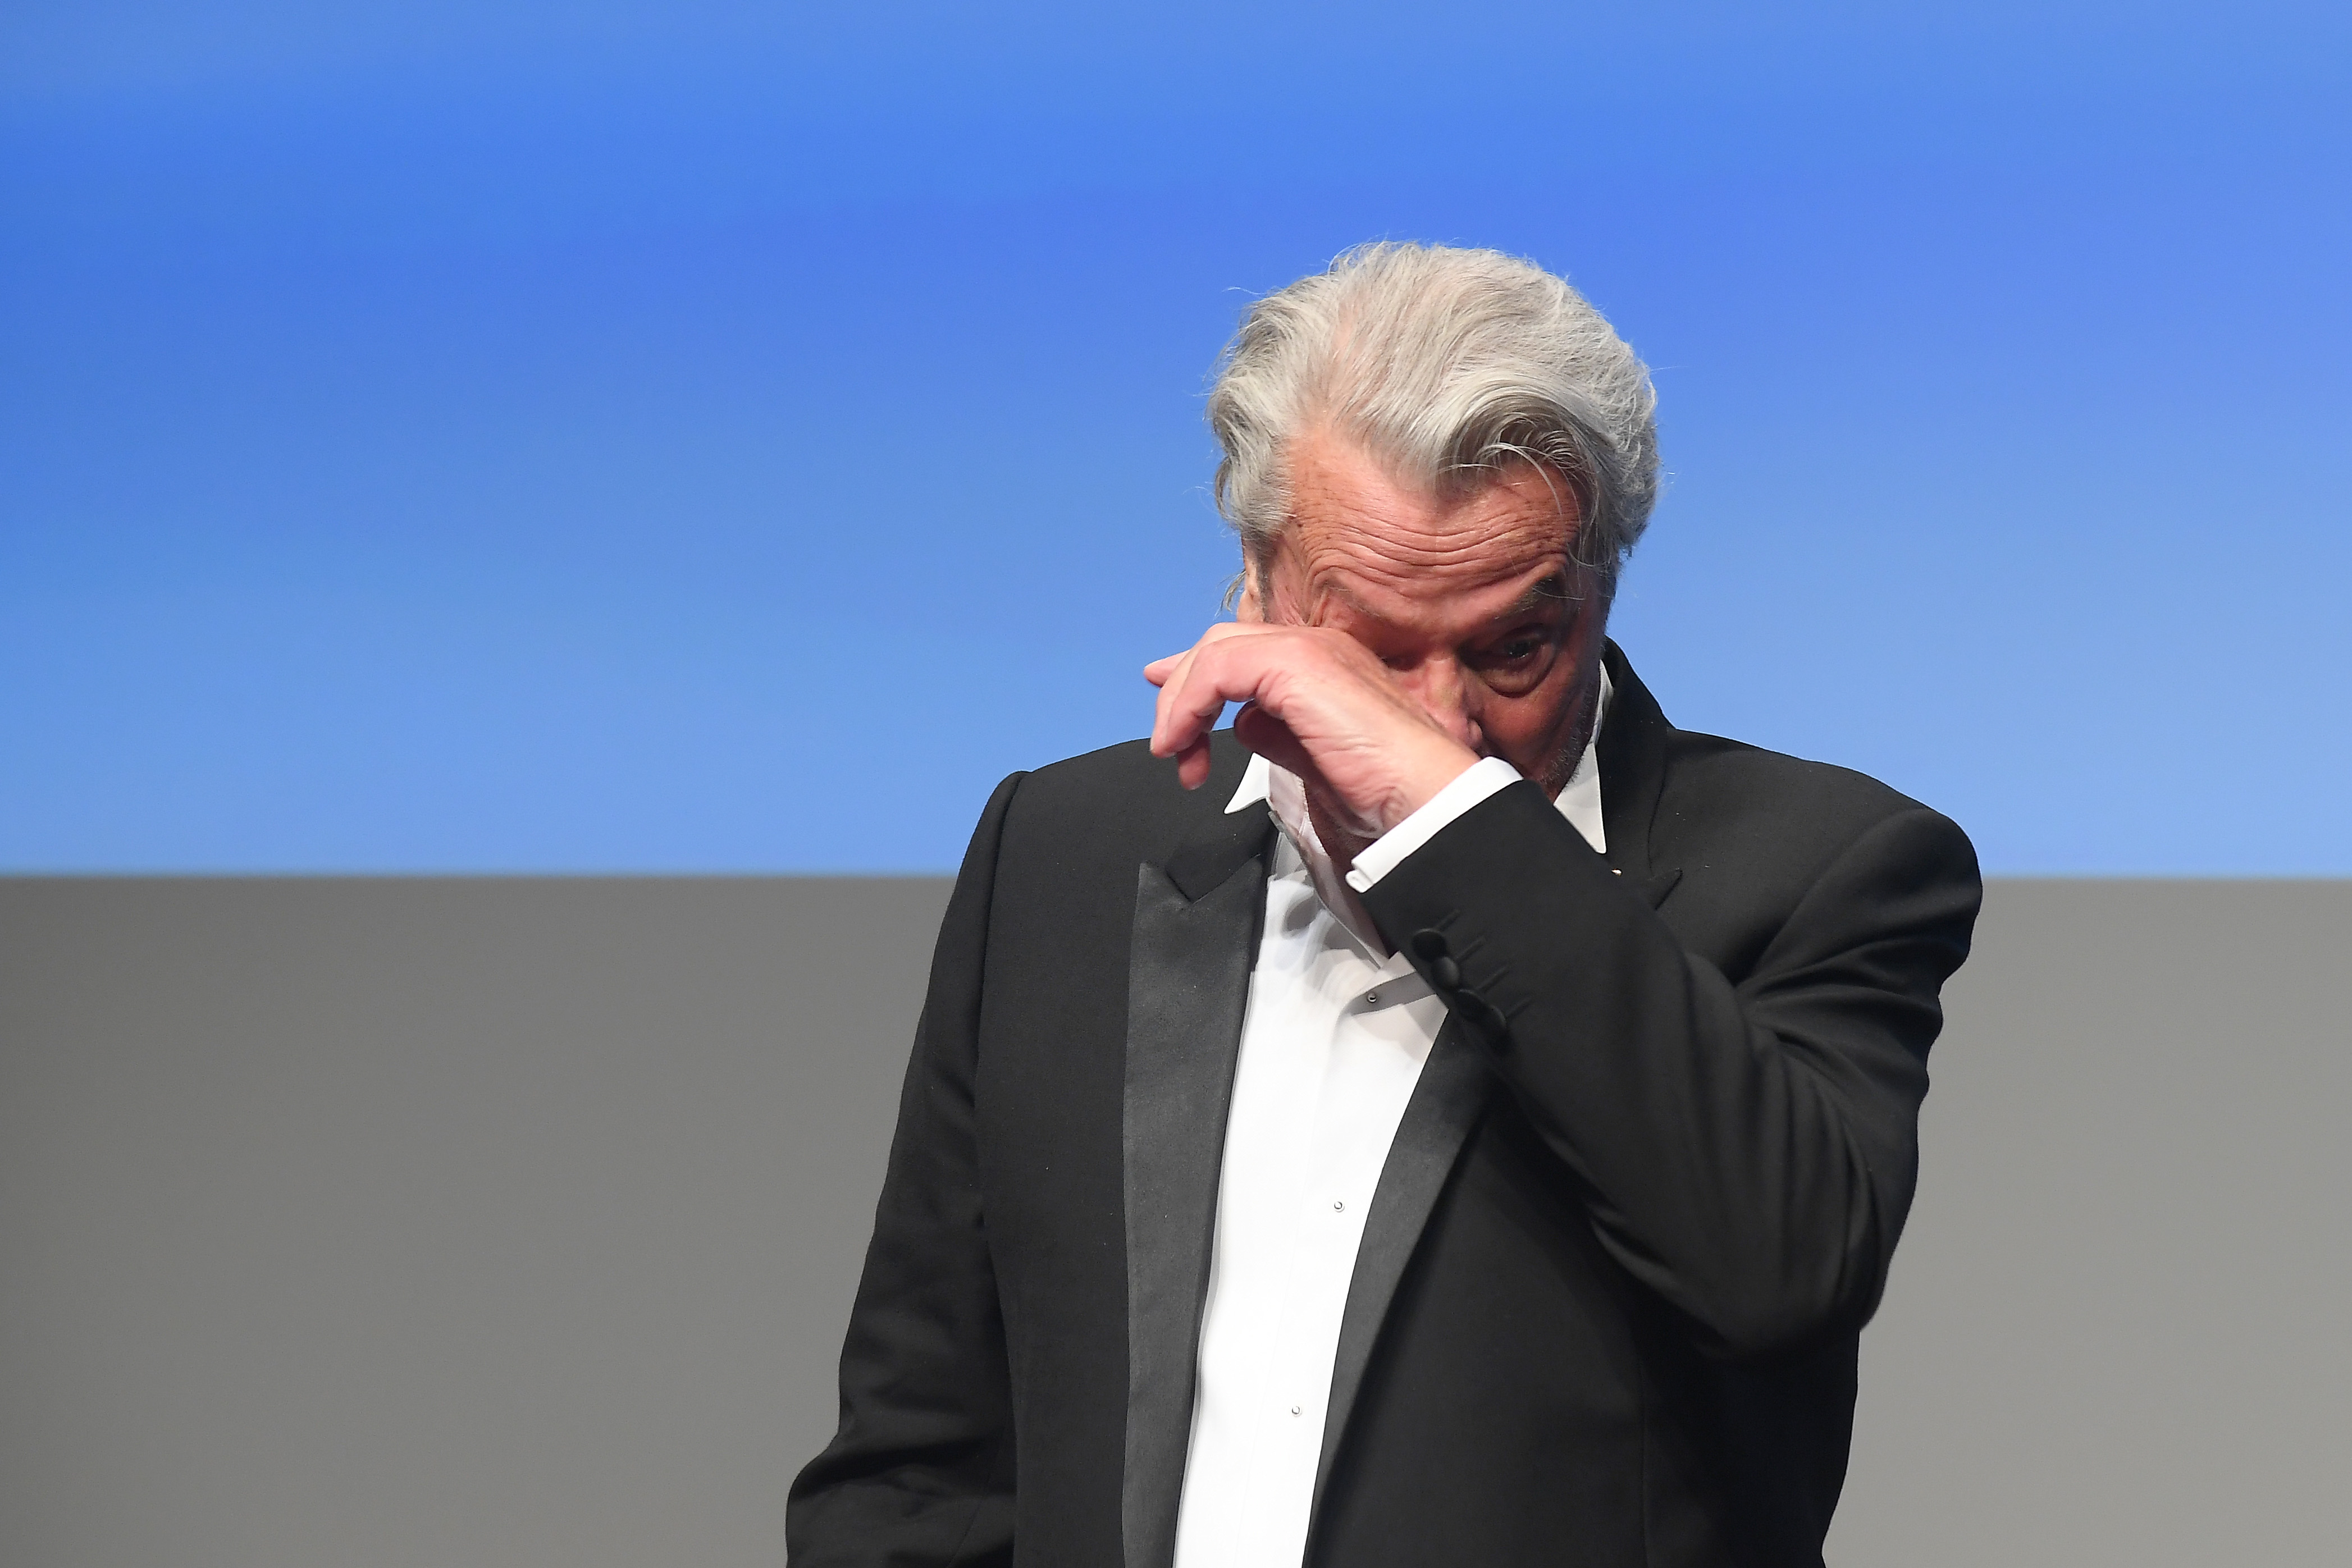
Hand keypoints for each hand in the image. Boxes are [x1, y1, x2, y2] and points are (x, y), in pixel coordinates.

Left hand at [1145, 622, 1480, 840]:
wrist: (1424, 800)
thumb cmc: (1385, 792)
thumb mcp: (1314, 764)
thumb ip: (1277, 736)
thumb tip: (1244, 725)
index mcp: (1326, 665)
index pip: (1247, 652)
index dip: (1199, 676)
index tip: (1173, 713)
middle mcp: (1317, 646)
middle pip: (1223, 645)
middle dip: (1181, 690)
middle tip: (1167, 743)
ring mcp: (1308, 650)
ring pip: (1215, 651)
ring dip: (1182, 704)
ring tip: (1174, 754)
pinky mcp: (1297, 663)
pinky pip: (1219, 669)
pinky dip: (1190, 705)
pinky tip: (1185, 743)